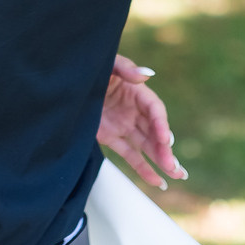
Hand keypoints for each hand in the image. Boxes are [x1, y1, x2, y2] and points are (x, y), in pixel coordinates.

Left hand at [99, 53, 187, 189]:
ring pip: (146, 146)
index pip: (155, 110)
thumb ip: (126, 68)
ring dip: (161, 161)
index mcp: (137, 92)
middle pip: (154, 131)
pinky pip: (130, 154)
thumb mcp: (108, 64)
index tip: (165, 139)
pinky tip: (157, 181)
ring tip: (177, 175)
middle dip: (165, 149)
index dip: (161, 124)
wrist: (67, 82)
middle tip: (174, 167)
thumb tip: (147, 74)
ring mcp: (123, 125)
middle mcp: (134, 111)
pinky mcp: (111, 137)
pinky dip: (143, 168)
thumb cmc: (92, 68)